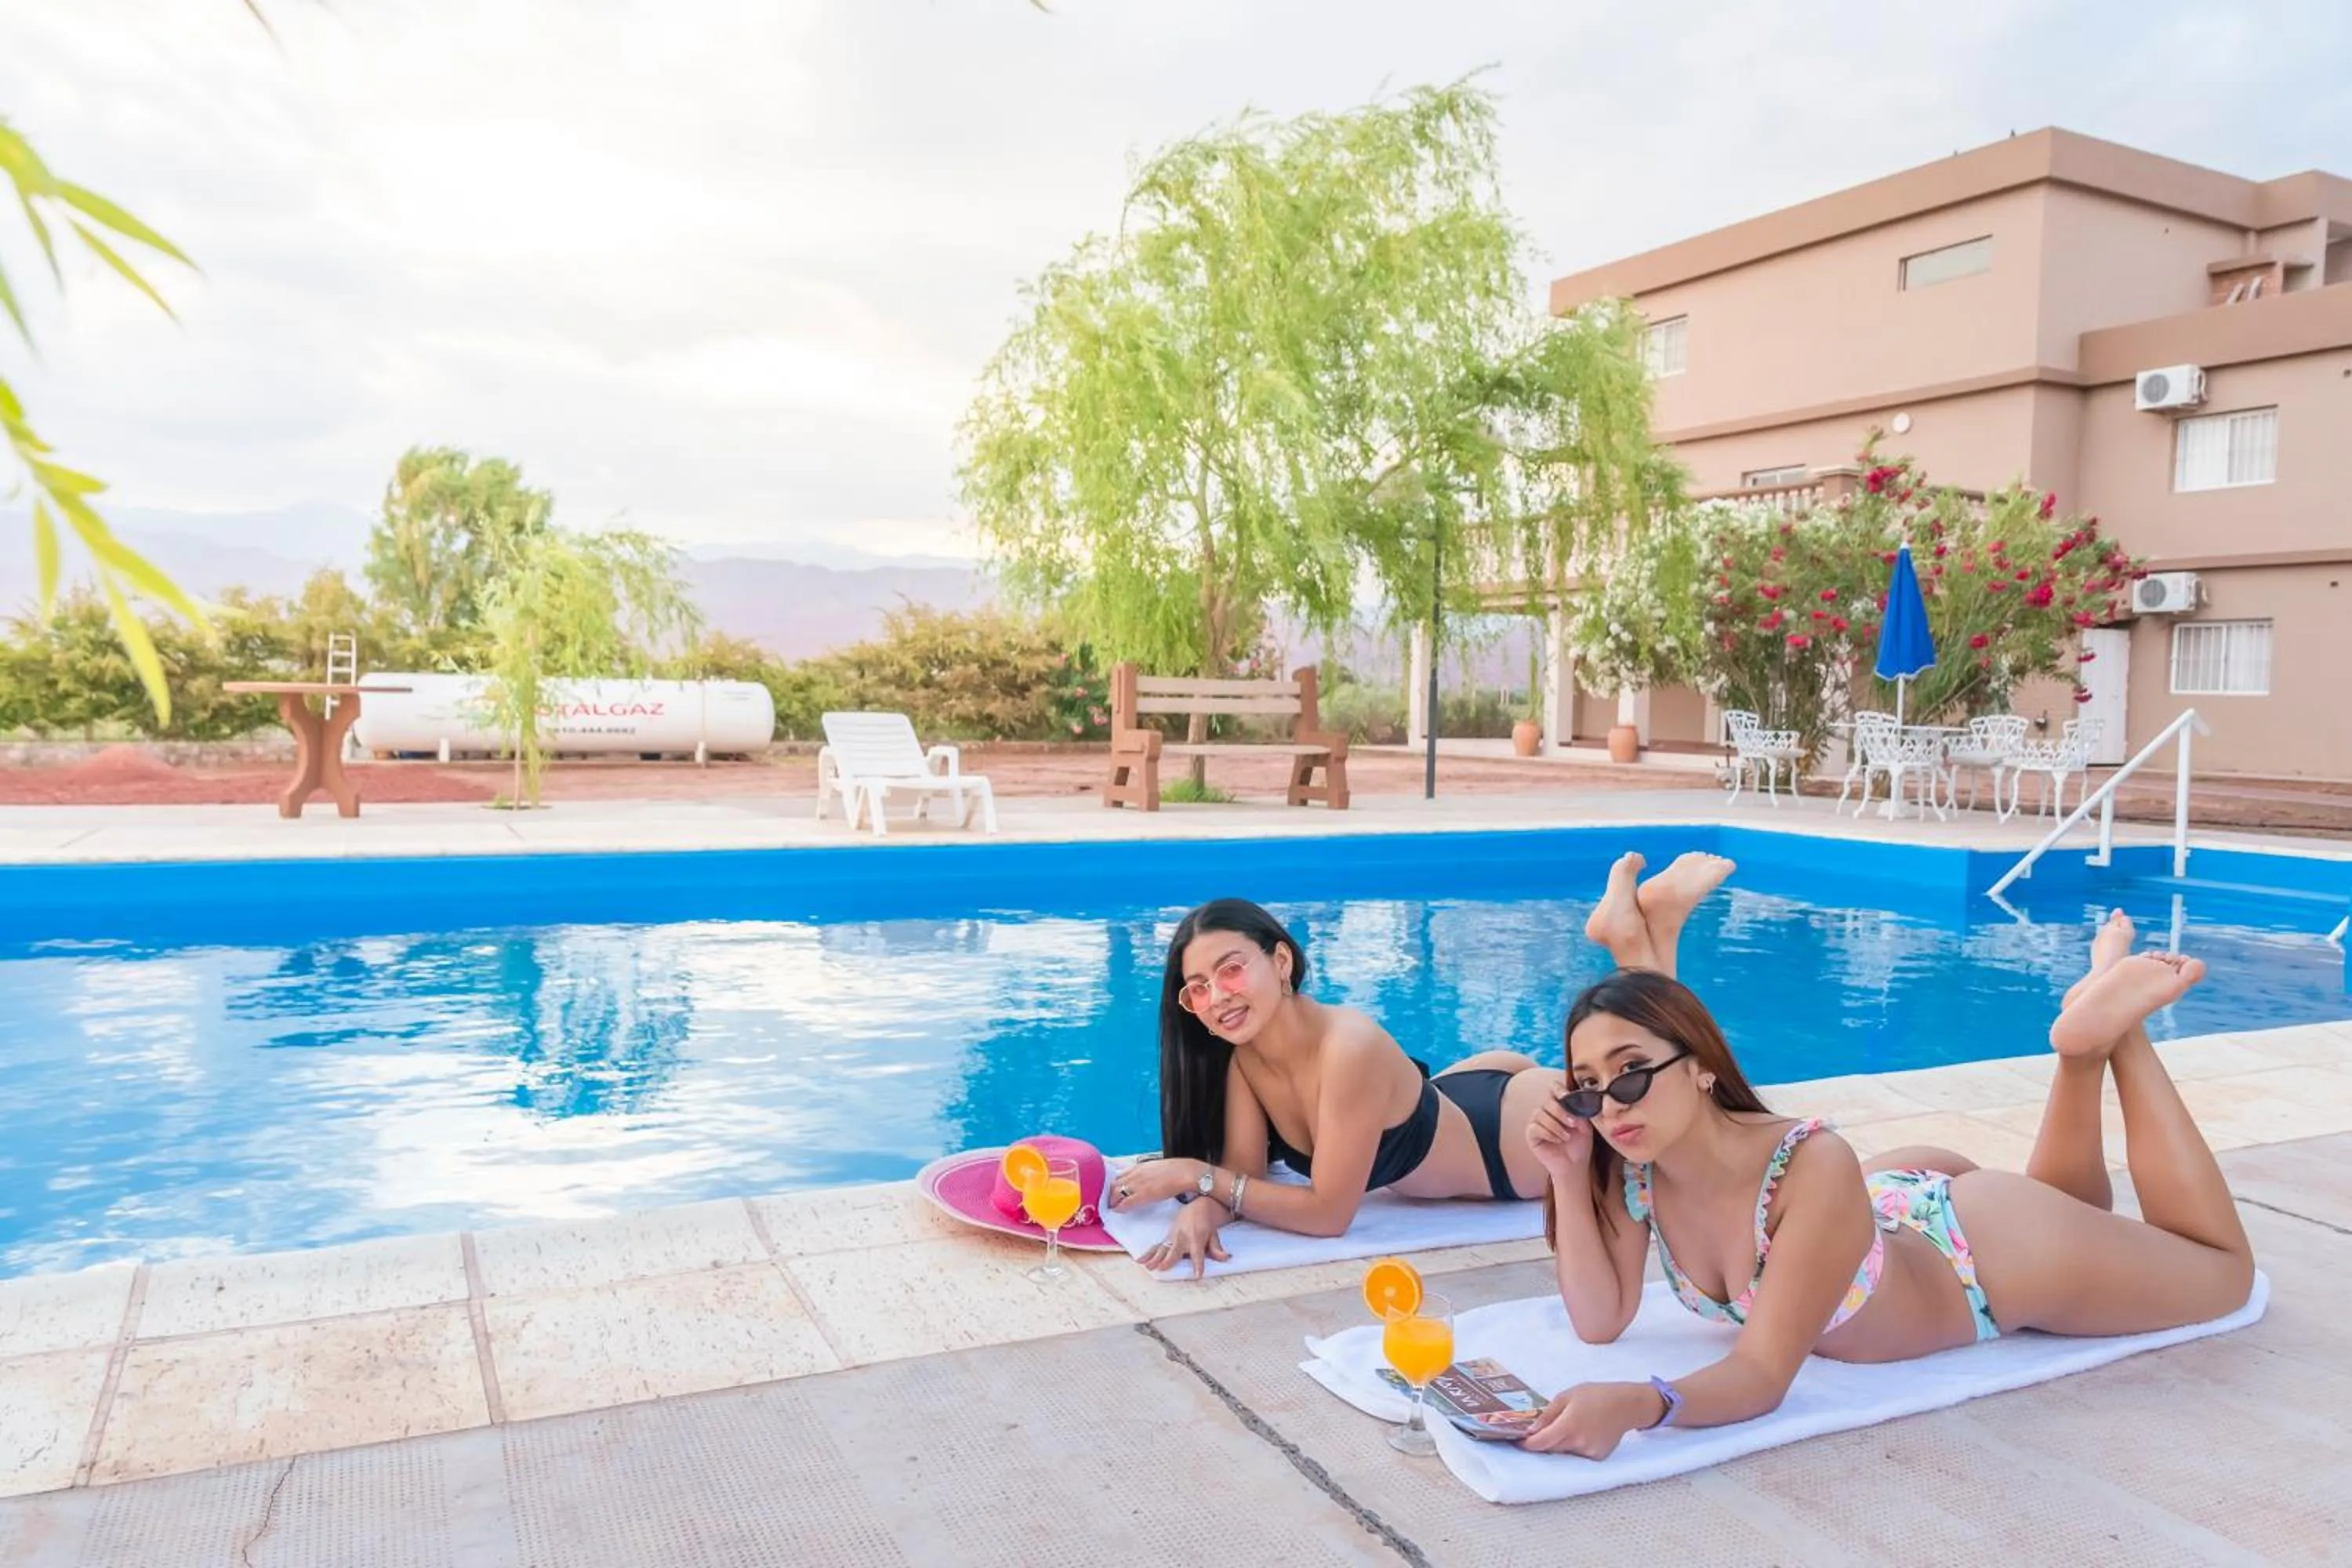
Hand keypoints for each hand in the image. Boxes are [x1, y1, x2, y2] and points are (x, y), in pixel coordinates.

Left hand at [1106, 1159, 1207, 1211]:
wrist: (1188, 1173)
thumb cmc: (1179, 1170)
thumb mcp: (1159, 1167)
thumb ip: (1150, 1172)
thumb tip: (1149, 1178)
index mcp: (1140, 1166)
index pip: (1120, 1175)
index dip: (1115, 1184)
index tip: (1114, 1190)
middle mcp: (1136, 1173)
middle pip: (1115, 1183)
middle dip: (1111, 1193)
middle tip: (1110, 1201)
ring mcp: (1139, 1183)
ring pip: (1116, 1192)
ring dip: (1113, 1200)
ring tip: (1113, 1206)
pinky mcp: (1144, 1195)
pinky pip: (1126, 1202)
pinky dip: (1120, 1207)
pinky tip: (1118, 1210)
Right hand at [1138, 1197, 1229, 1278]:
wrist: (1197, 1208)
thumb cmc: (1206, 1224)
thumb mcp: (1214, 1235)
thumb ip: (1217, 1248)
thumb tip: (1226, 1258)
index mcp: (1196, 1238)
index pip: (1198, 1254)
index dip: (1198, 1264)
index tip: (1197, 1275)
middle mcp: (1183, 1238)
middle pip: (1175, 1251)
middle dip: (1169, 1260)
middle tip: (1162, 1268)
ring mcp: (1173, 1238)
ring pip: (1163, 1249)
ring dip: (1154, 1258)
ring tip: (1148, 1267)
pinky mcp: (1167, 1238)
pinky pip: (1156, 1247)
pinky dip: (1148, 1254)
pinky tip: (1140, 1261)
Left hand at [1518, 1381, 1659, 1458]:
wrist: (1627, 1405)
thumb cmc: (1595, 1395)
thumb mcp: (1567, 1396)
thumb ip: (1548, 1414)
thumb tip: (1531, 1430)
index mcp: (1569, 1425)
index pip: (1540, 1443)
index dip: (1526, 1444)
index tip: (1518, 1440)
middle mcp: (1579, 1442)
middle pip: (1551, 1448)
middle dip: (1543, 1441)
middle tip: (1541, 1429)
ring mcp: (1589, 1452)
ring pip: (1564, 1452)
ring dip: (1560, 1442)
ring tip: (1570, 1424)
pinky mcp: (1598, 1457)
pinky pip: (1578, 1454)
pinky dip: (1574, 1445)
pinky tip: (1583, 1431)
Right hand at [1525, 1091, 1594, 1179]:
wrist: (1575, 1164)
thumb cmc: (1579, 1144)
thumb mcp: (1585, 1126)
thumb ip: (1581, 1112)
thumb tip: (1577, 1102)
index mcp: (1559, 1105)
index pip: (1554, 1088)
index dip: (1559, 1090)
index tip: (1567, 1097)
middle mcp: (1546, 1110)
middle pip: (1547, 1101)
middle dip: (1561, 1112)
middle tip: (1573, 1124)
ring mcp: (1537, 1122)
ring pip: (1540, 1113)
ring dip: (1556, 1125)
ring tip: (1566, 1137)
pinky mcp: (1531, 1134)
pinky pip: (1535, 1127)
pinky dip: (1548, 1133)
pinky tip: (1557, 1140)